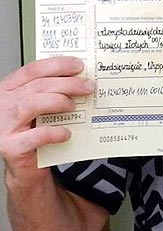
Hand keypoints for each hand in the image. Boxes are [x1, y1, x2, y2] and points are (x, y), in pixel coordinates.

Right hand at [0, 57, 94, 183]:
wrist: (26, 165)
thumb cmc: (34, 130)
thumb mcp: (40, 105)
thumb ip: (52, 90)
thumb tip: (81, 78)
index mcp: (10, 89)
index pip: (33, 69)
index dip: (57, 65)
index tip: (78, 65)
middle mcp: (4, 104)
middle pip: (37, 86)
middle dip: (67, 83)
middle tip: (87, 86)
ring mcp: (5, 125)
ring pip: (32, 104)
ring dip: (58, 102)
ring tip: (73, 106)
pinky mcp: (11, 147)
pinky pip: (36, 135)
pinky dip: (55, 132)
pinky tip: (67, 133)